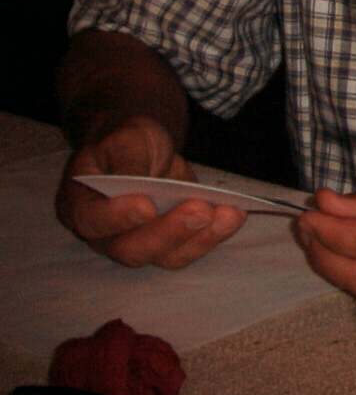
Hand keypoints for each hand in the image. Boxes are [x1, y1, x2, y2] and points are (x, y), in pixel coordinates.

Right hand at [56, 115, 245, 269]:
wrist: (140, 148)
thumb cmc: (126, 141)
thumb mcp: (124, 138)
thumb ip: (127, 159)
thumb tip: (136, 179)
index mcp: (80, 205)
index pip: (92, 220)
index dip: (117, 218)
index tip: (146, 205)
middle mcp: (104, 234)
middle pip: (132, 249)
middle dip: (170, 232)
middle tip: (201, 209)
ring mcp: (137, 242)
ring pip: (165, 256)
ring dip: (201, 238)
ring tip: (229, 214)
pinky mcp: (168, 242)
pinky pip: (188, 248)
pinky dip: (214, 235)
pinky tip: (235, 215)